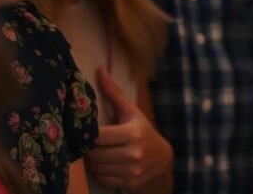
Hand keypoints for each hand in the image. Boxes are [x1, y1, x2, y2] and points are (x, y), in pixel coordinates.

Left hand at [86, 68, 172, 189]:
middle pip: (94, 154)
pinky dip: (101, 172)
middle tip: (94, 143)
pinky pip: (103, 178)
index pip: (97, 136)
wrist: (163, 159)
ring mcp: (133, 170)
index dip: (89, 135)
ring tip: (100, 153)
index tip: (89, 131)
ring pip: (96, 167)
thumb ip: (114, 94)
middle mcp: (134, 153)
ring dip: (94, 161)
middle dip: (90, 149)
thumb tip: (101, 70)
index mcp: (133, 133)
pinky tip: (108, 164)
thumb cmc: (143, 131)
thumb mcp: (131, 112)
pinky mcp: (131, 182)